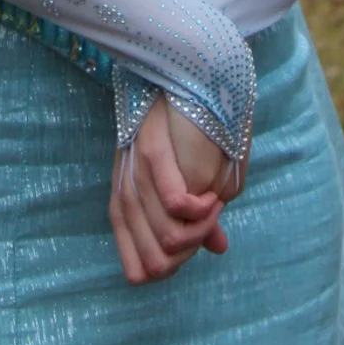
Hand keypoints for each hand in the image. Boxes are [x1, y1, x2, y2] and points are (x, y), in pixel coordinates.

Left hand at [108, 97, 232, 285]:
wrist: (183, 75)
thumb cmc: (187, 128)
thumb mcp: (187, 177)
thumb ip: (195, 217)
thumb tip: (217, 248)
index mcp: (126, 203)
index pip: (136, 269)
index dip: (170, 269)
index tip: (192, 245)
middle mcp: (125, 192)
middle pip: (155, 264)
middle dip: (189, 256)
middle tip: (208, 227)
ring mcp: (135, 171)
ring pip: (168, 238)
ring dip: (200, 231)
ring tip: (215, 206)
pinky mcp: (151, 150)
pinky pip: (175, 203)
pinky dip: (200, 209)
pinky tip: (213, 196)